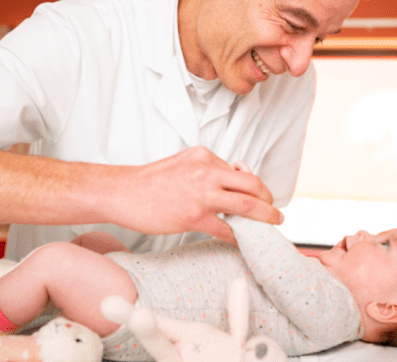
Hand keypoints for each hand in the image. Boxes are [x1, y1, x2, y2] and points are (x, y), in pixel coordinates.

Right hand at [101, 146, 282, 241]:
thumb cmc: (149, 181)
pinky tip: (241, 241)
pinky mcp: (194, 217)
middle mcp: (206, 171)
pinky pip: (227, 230)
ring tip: (273, 223)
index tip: (260, 196)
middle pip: (252, 185)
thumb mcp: (182, 162)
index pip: (239, 171)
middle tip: (274, 211)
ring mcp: (201, 195)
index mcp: (204, 156)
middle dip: (268, 200)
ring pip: (247, 206)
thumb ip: (207, 169)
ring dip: (265, 218)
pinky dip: (239, 237)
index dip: (253, 186)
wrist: (122, 192)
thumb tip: (231, 180)